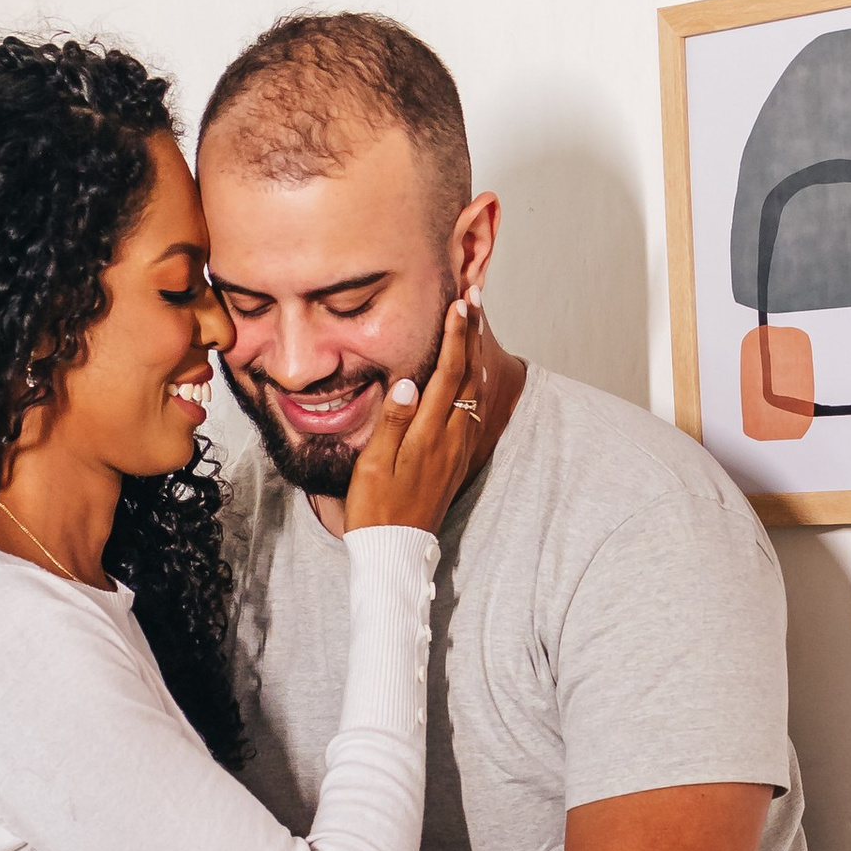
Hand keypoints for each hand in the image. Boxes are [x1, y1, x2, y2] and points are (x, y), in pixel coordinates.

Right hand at [344, 294, 485, 534]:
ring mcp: (458, 450)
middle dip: (472, 335)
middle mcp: (451, 439)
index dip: (456, 336)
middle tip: (474, 299)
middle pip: (469, 376)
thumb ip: (393, 422)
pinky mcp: (457, 460)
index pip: (447, 374)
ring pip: (477, 392)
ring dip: (477, 354)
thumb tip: (407, 382)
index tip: (461, 303)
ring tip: (476, 324)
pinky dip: (476, 382)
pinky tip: (474, 373)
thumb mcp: (374, 465)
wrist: (396, 551)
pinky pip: (475, 411)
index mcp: (429, 435)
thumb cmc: (376, 510)